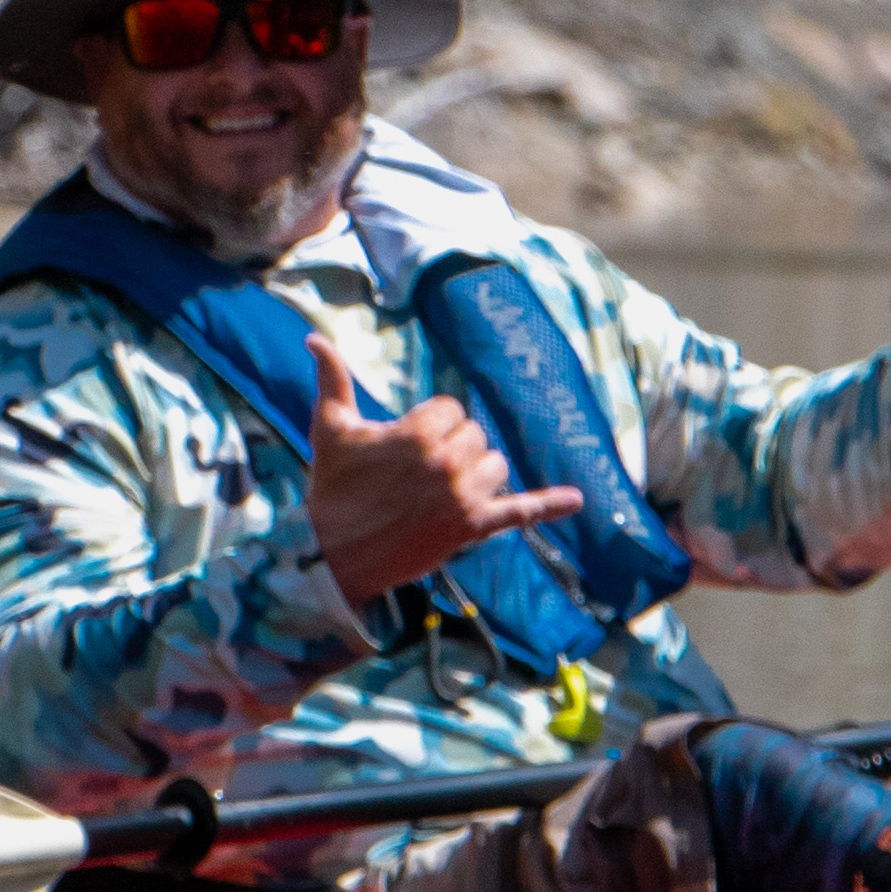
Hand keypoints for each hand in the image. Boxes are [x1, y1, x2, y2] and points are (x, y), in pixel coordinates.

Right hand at [303, 331, 589, 607]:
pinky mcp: (472, 528)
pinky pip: (519, 511)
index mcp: (417, 433)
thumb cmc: (332, 489)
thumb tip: (314, 337)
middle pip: (475, 436)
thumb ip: (331, 378)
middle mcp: (446, 462)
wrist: (333, 554)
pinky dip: (549, 505)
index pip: (452, 410)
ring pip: (495, 467)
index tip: (404, 449)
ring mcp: (462, 497)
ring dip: (476, 476)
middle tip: (416, 476)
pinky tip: (577, 500)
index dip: (430, 426)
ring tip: (440, 493)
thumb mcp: (331, 430)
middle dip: (451, 450)